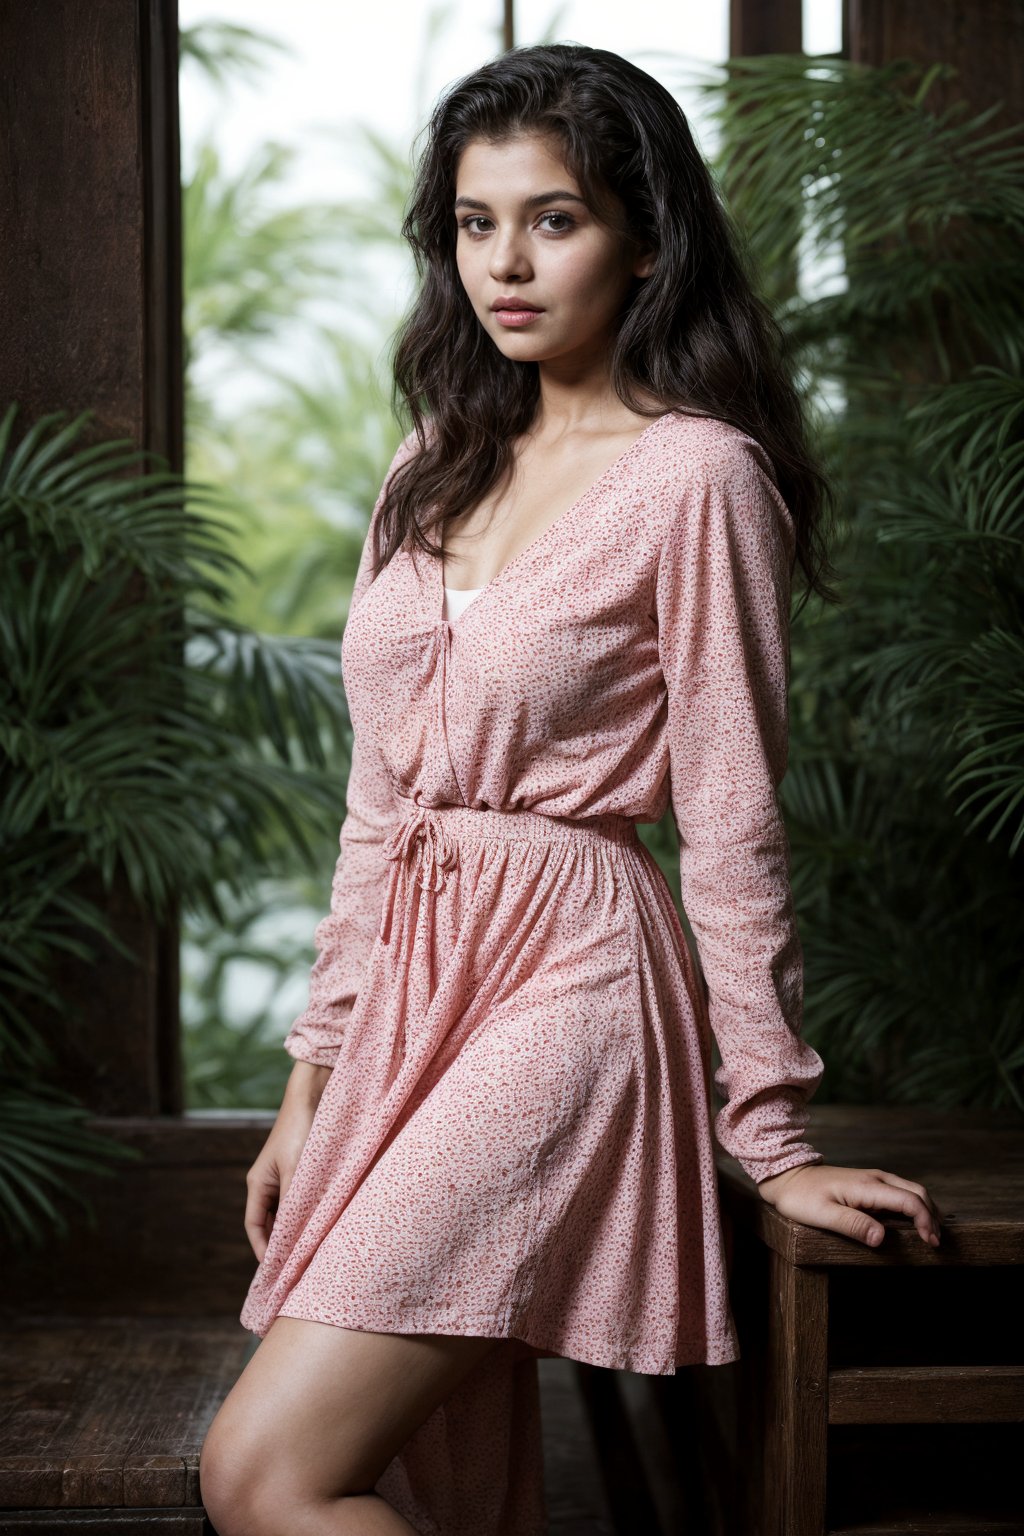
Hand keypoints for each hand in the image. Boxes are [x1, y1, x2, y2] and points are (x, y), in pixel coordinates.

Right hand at [244, 1061, 331, 1261]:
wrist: (314, 1095)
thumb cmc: (302, 1132)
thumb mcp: (297, 1173)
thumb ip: (292, 1206)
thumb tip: (290, 1240)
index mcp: (258, 1183)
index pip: (254, 1226)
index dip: (263, 1250)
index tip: (275, 1271)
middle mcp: (268, 1182)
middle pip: (269, 1222)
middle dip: (280, 1244)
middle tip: (295, 1268)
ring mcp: (285, 1175)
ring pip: (287, 1211)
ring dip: (295, 1228)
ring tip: (310, 1251)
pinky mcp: (302, 1169)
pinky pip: (301, 1199)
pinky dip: (307, 1213)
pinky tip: (321, 1224)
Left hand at [756, 1162, 943, 1248]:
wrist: (787, 1176)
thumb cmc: (801, 1198)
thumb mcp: (823, 1215)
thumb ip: (853, 1225)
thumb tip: (882, 1238)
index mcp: (867, 1186)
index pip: (909, 1201)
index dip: (925, 1222)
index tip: (931, 1244)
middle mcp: (875, 1178)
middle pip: (917, 1192)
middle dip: (932, 1216)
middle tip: (937, 1243)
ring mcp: (873, 1179)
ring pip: (910, 1190)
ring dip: (926, 1210)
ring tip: (931, 1235)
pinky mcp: (869, 1184)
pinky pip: (899, 1192)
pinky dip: (914, 1206)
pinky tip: (914, 1222)